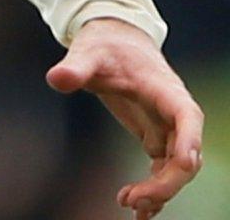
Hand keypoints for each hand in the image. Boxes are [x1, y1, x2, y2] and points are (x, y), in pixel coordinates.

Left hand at [47, 18, 204, 218]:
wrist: (113, 42)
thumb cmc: (106, 46)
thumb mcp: (88, 52)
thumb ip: (75, 67)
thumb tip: (56, 79)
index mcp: (167, 92)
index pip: (188, 119)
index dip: (188, 144)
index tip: (179, 166)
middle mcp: (175, 114)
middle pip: (186, 156)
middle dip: (165, 182)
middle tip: (131, 199)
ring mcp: (168, 129)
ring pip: (175, 169)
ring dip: (158, 191)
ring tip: (128, 204)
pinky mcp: (155, 138)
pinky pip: (162, 170)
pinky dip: (153, 189)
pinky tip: (136, 208)